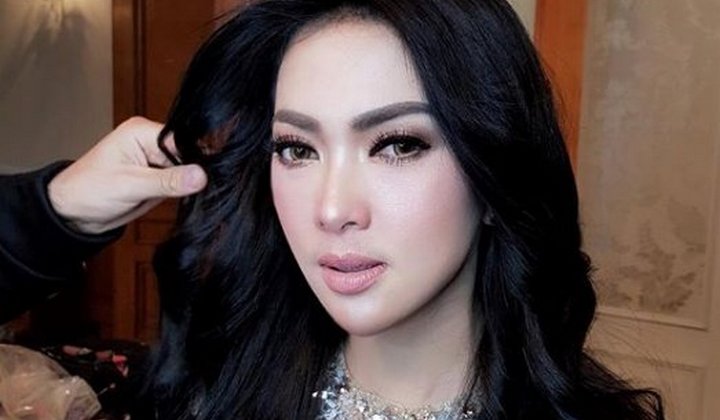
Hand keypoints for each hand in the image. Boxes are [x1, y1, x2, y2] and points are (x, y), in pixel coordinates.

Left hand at [48, 117, 206, 233]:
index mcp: (142, 132)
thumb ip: (168, 181)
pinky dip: (181, 193)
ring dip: (186, 185)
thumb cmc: (88, 190)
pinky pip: (180, 183)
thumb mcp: (131, 185)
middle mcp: (151, 143)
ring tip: (176, 195)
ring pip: (187, 170)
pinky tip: (176, 199)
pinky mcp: (158, 179)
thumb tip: (201, 175)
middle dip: (193, 173)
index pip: (182, 140)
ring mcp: (156, 162)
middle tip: (195, 190)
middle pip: (188, 154)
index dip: (198, 157)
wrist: (73, 213)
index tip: (209, 175)